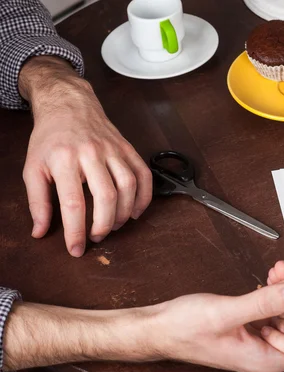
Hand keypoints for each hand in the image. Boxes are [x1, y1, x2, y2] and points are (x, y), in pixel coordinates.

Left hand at [19, 57, 152, 256]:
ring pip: (128, 186)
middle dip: (103, 224)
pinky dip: (144, 197)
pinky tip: (135, 211)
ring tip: (113, 225)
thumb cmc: (50, 138)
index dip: (76, 231)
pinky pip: (143, 175)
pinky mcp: (128, 149)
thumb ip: (37, 202)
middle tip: (96, 237)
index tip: (76, 248)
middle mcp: (91, 153)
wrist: (69, 104)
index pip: (73, 203)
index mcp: (64, 159)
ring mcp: (113, 150)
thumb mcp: (33, 168)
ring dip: (124, 213)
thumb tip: (40, 232)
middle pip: (106, 197)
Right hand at [154, 281, 283, 371]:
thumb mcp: (225, 312)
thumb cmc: (184, 327)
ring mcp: (259, 343)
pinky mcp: (252, 330)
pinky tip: (276, 281)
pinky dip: (278, 298)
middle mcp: (264, 354)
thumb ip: (262, 304)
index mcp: (264, 359)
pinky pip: (275, 315)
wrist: (159, 328)